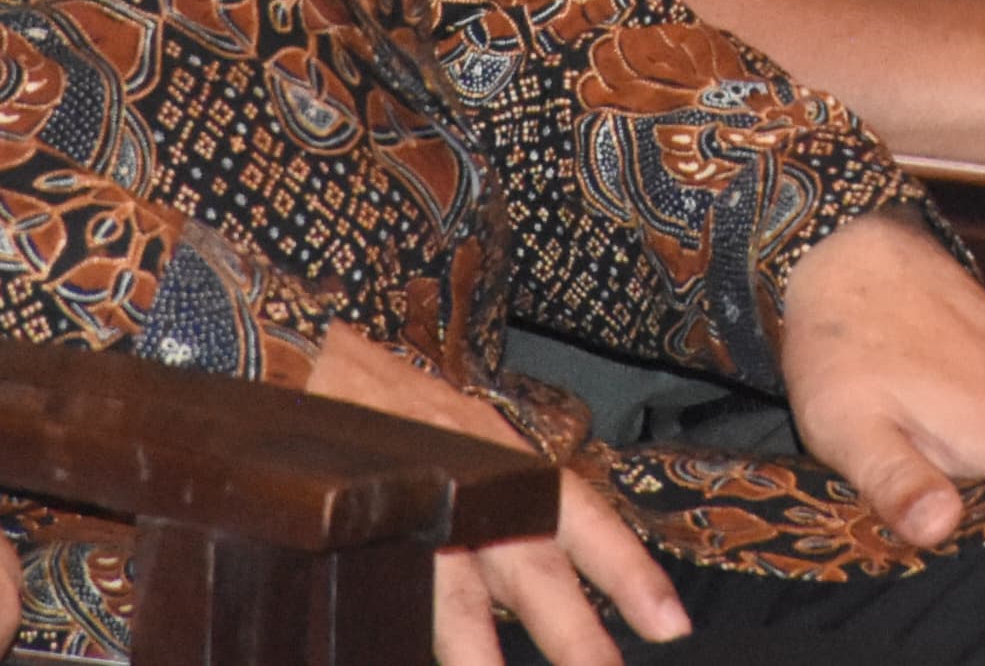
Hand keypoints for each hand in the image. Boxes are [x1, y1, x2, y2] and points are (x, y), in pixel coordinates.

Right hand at [302, 327, 685, 665]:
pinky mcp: (354, 527)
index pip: (582, 517)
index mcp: (506, 464)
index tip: (672, 624)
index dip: (629, 571)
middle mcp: (468, 490)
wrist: (311, 349)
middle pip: (530, 570)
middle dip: (572, 633)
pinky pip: (382, 595)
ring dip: (478, 655)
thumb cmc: (399, 409)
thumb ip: (509, 512)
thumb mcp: (471, 445)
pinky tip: (388, 643)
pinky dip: (395, 627)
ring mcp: (409, 515)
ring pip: (451, 599)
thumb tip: (549, 596)